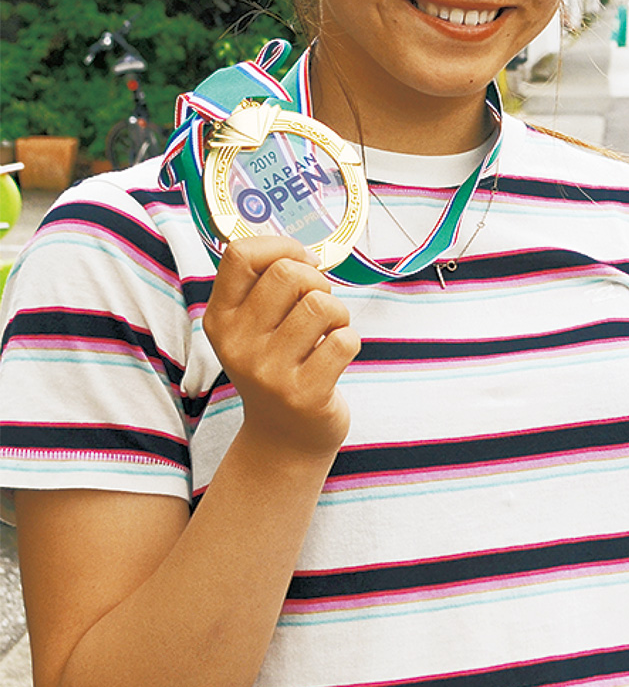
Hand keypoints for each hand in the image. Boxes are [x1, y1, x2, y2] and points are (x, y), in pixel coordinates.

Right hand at [204, 237, 360, 459]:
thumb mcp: (252, 327)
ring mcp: (269, 372)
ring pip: (321, 304)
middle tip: (317, 306)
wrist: (283, 439)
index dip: (281, 246)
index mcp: (220, 319)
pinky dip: (350, 339)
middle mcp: (238, 344)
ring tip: (328, 332)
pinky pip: (344, 340)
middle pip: (288, 273)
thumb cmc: (277, 366)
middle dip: (316, 281)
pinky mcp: (304, 394)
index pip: (240, 254)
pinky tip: (335, 355)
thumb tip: (303, 252)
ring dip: (337, 312)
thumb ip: (264, 286)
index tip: (301, 263)